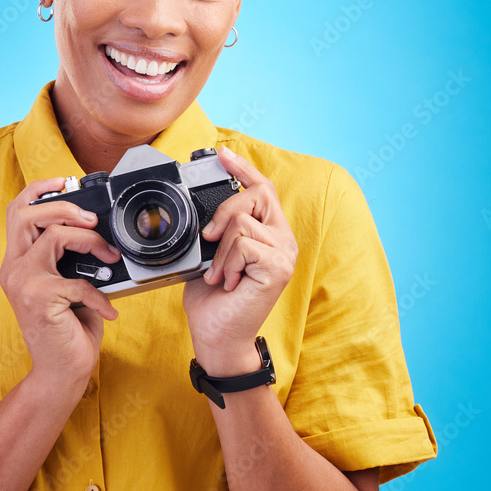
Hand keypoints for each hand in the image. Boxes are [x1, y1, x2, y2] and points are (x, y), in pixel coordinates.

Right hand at [0, 176, 121, 391]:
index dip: (38, 190)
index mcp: (17, 262)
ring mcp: (23, 282)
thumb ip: (69, 256)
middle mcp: (13, 268)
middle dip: (64, 206)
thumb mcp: (67, 283)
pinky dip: (101, 295)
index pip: (16, 211)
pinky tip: (110, 310)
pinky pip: (79, 280)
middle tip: (92, 220)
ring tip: (109, 256)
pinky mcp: (40, 298)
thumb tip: (97, 230)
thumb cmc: (68, 328)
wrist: (62, 373)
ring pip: (54, 235)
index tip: (64, 182)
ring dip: (91, 240)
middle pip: (26, 213)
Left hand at [182, 146, 297, 372]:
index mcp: (269, 233)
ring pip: (242, 222)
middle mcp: (283, 239)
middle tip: (209, 239)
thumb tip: (205, 210)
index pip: (262, 189)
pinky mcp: (279, 266)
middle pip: (256, 194)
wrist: (217, 336)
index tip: (223, 154)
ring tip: (221, 275)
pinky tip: (230, 283)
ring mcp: (285, 253)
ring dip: (220, 250)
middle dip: (224, 210)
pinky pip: (243, 244)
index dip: (243, 168)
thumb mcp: (211, 253)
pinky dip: (227, 263)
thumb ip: (218, 228)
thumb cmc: (214, 300)